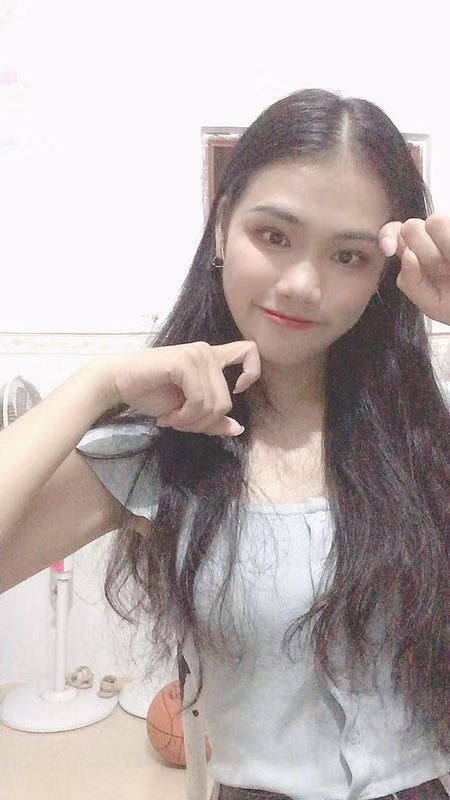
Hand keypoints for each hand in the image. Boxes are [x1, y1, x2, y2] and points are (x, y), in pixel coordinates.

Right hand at [93, 340, 260, 436]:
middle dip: (204, 422)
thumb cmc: (150, 394)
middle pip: (227, 401)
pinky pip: (199, 401)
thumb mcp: (188, 412)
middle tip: (180, 424)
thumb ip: (212, 418)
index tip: (237, 390)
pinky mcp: (184, 362)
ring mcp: (196, 355)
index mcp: (211, 358)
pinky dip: (183, 416)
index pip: (249, 352)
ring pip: (214, 404)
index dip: (252, 373)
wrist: (117, 384)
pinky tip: (167, 417)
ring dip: (191, 421)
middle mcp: (207, 352)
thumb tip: (237, 429)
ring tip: (171, 420)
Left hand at [378, 213, 449, 324]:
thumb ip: (412, 283)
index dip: (388, 235)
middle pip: (413, 226)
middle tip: (444, 268)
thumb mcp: (432, 303)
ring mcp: (449, 229)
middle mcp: (435, 237)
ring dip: (445, 246)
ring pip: (436, 221)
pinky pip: (447, 225)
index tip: (390, 249)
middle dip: (424, 247)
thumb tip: (406, 256)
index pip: (395, 232)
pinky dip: (449, 244)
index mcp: (419, 253)